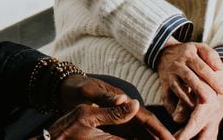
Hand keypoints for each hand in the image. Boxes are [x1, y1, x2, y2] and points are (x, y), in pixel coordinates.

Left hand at [55, 75, 172, 139]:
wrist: (62, 87)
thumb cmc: (75, 88)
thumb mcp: (89, 92)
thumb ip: (107, 99)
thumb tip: (130, 102)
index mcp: (120, 100)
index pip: (144, 116)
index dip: (158, 129)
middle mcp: (122, 109)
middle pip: (146, 127)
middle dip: (160, 137)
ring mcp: (117, 118)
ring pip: (139, 134)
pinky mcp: (110, 125)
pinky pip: (128, 136)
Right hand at [155, 42, 222, 128]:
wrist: (165, 53)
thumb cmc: (189, 53)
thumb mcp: (200, 48)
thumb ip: (211, 55)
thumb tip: (219, 68)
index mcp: (188, 55)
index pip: (201, 68)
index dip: (212, 79)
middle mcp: (177, 65)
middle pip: (189, 78)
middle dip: (201, 90)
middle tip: (211, 100)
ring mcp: (169, 76)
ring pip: (178, 89)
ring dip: (188, 100)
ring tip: (198, 109)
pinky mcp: (163, 86)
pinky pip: (167, 98)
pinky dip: (173, 108)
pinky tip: (182, 117)